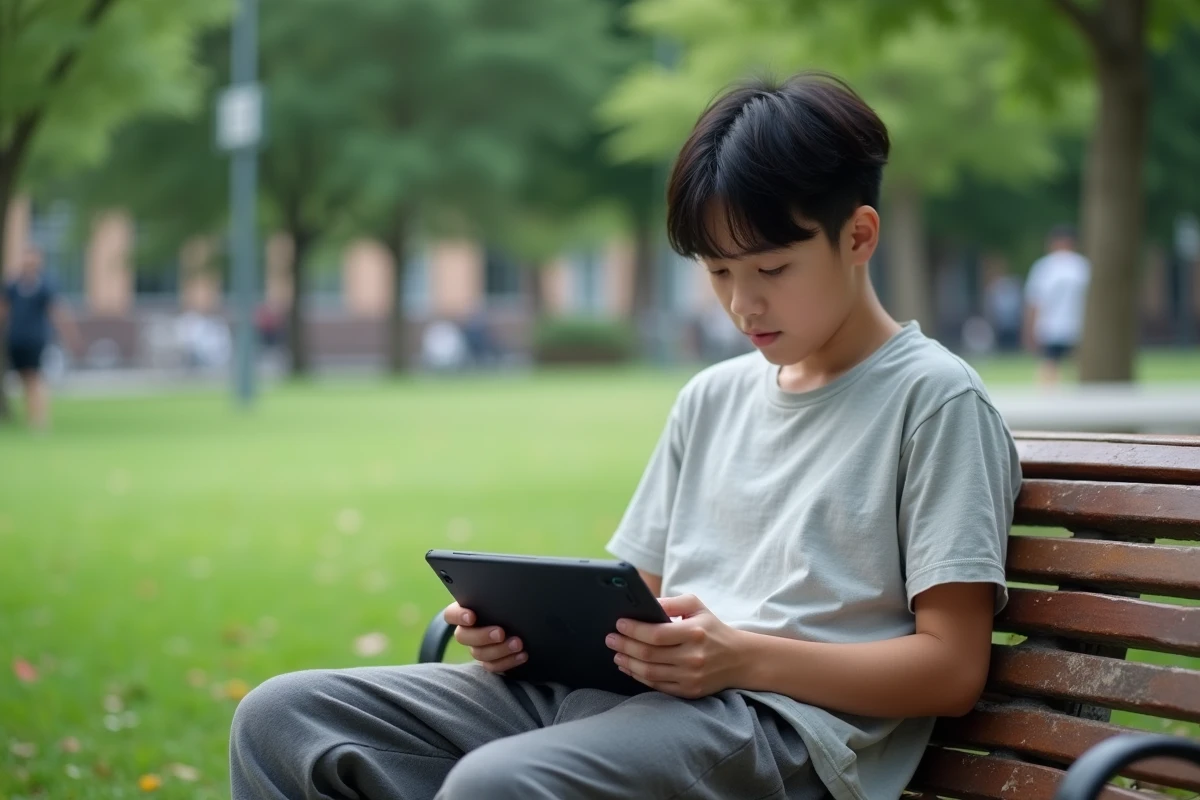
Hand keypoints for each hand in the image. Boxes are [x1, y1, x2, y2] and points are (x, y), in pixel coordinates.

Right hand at [443, 603, 526, 673]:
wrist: (525, 620)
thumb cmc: (510, 602)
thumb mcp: (502, 597)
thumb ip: (495, 596)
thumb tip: (501, 587)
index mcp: (466, 610)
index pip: (451, 614)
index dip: (458, 616)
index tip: (471, 617)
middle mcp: (468, 631)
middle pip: (463, 637)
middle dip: (482, 636)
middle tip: (501, 633)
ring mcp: (477, 647)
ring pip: (479, 653)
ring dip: (499, 650)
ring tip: (518, 644)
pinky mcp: (489, 661)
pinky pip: (492, 666)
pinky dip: (508, 662)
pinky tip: (522, 655)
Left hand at [606, 595, 743, 698]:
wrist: (739, 659)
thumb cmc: (712, 628)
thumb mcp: (697, 606)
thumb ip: (672, 602)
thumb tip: (646, 603)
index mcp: (694, 633)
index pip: (656, 634)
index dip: (633, 629)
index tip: (618, 624)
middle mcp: (693, 657)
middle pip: (648, 654)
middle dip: (624, 646)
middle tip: (610, 639)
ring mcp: (691, 677)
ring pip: (650, 672)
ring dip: (628, 663)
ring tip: (616, 654)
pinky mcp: (689, 691)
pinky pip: (657, 686)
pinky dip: (639, 677)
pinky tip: (629, 668)